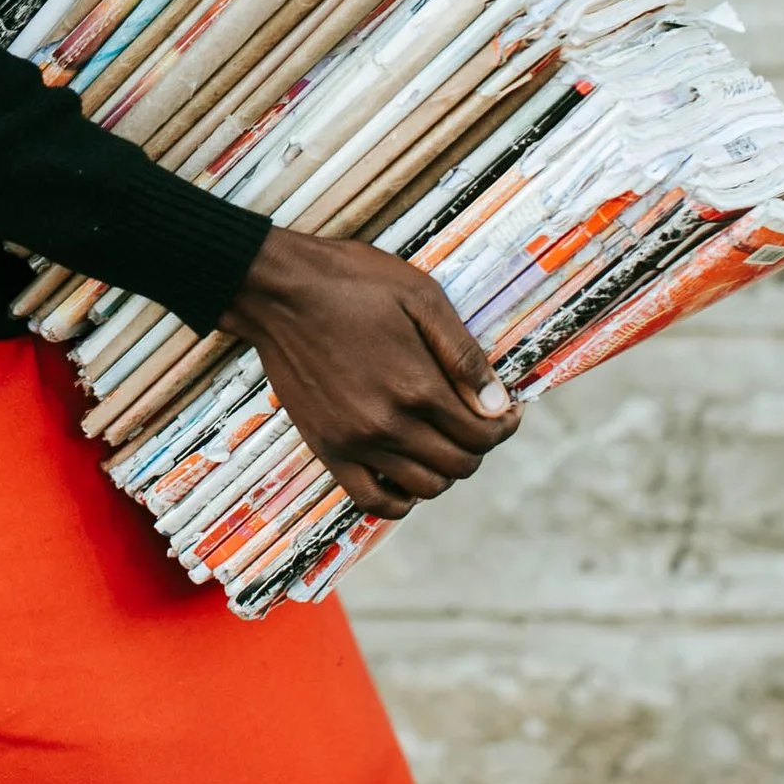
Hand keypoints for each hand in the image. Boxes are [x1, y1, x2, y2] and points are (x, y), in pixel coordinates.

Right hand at [218, 224, 520, 519]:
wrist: (278, 290)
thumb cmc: (353, 283)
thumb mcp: (421, 298)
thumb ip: (462, 355)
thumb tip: (499, 404)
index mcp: (417, 386)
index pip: (483, 434)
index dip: (504, 425)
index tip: (505, 410)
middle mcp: (388, 424)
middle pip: (458, 465)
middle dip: (478, 446)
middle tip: (475, 420)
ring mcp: (354, 442)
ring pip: (424, 488)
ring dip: (444, 470)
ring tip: (442, 440)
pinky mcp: (327, 448)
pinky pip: (372, 500)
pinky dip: (400, 499)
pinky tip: (407, 473)